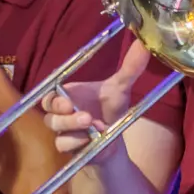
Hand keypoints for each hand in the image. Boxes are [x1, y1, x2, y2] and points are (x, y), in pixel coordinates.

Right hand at [41, 41, 149, 156]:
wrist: (116, 140)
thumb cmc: (111, 111)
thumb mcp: (121, 88)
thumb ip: (129, 68)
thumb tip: (144, 45)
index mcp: (67, 95)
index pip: (49, 95)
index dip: (53, 99)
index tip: (66, 101)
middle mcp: (60, 113)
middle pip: (48, 113)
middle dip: (63, 115)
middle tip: (84, 115)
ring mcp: (62, 131)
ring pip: (56, 130)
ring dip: (74, 128)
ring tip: (94, 125)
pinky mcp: (68, 148)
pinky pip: (64, 145)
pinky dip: (78, 142)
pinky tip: (93, 140)